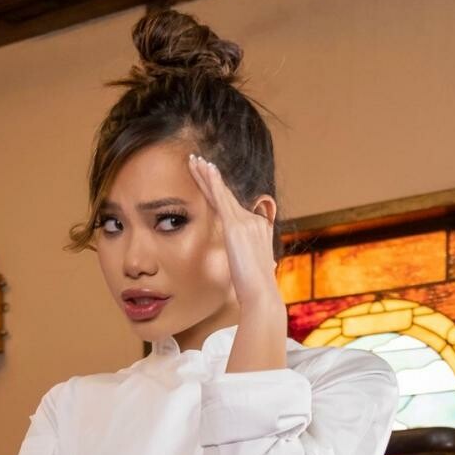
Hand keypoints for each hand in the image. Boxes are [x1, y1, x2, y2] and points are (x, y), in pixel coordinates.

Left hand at [187, 153, 284, 371]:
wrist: (261, 294)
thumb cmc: (254, 290)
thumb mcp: (250, 272)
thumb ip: (246, 264)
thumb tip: (247, 273)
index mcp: (256, 229)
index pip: (232, 206)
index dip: (218, 192)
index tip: (209, 179)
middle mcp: (253, 221)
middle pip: (226, 195)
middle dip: (211, 177)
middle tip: (198, 161)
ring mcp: (246, 221)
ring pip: (221, 192)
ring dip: (206, 174)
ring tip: (194, 160)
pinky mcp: (236, 226)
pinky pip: (221, 199)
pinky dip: (212, 182)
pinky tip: (205, 168)